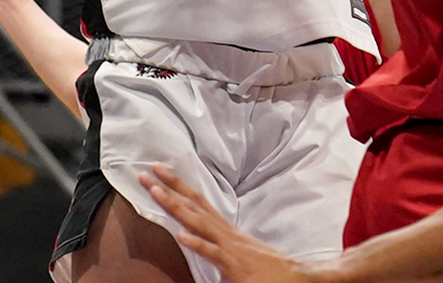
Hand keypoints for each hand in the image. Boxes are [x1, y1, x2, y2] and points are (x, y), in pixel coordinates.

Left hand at [142, 166, 313, 282]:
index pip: (197, 201)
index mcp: (224, 229)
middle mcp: (225, 232)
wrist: (295, 277)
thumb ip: (217, 243)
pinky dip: (197, 243)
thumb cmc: (265, 268)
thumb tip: (197, 236)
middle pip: (194, 204)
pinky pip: (213, 253)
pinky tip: (181, 236)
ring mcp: (230, 247)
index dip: (178, 185)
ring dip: (176, 206)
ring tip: (155, 192)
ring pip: (199, 222)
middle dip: (169, 187)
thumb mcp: (237, 251)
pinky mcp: (234, 266)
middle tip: (147, 171)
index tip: (159, 171)